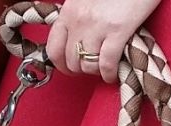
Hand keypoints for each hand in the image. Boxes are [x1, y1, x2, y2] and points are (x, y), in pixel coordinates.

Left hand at [46, 0, 163, 83]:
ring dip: (96, 72)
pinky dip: (109, 74)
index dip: (61, 65)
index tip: (70, 68)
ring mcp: (97, 27)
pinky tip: (113, 74)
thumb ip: (77, 18)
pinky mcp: (117, 32)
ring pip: (87, 66)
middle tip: (92, 67)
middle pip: (70, 61)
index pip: (53, 48)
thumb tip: (76, 40)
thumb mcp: (85, 1)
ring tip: (104, 68)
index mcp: (68, 11)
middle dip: (81, 70)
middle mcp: (78, 20)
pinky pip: (106, 64)